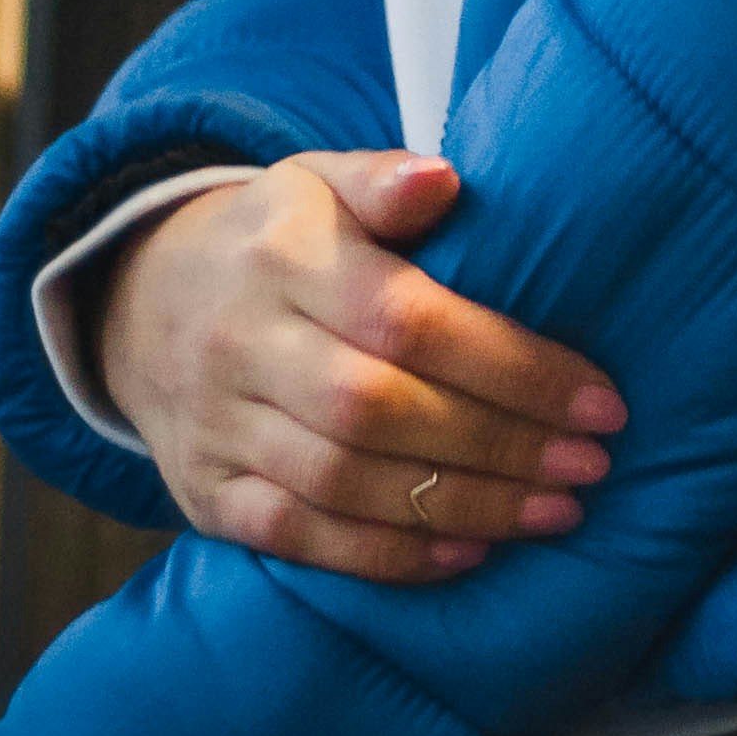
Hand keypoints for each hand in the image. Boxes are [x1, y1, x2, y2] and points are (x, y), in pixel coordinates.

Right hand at [92, 149, 624, 584]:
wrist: (138, 302)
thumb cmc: (271, 240)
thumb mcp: (317, 182)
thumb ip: (383, 179)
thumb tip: (446, 180)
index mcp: (284, 256)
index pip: (409, 320)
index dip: (510, 366)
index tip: (598, 398)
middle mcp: (242, 344)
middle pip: (379, 409)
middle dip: (501, 445)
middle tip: (591, 466)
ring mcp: (218, 426)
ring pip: (344, 482)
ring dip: (461, 506)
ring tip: (554, 512)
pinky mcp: (206, 495)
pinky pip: (296, 537)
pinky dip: (385, 556)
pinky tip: (466, 553)